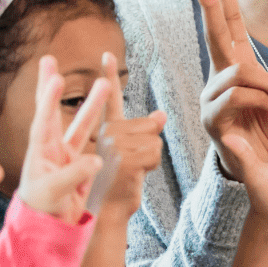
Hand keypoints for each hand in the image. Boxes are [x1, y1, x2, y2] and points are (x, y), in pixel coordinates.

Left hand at [16, 56, 107, 223]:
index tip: (53, 77)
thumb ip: (73, 175)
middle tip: (51, 59)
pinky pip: (95, 144)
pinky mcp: (80, 166)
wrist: (48, 230)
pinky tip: (118, 122)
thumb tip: (97, 160)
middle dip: (53, 86)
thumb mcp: (53, 193)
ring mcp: (66, 156)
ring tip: (105, 83)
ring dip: (93, 104)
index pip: (43, 119)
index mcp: (39, 151)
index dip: (48, 99)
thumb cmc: (42, 211)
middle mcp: (51, 148)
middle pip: (53, 111)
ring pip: (82, 124)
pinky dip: (105, 132)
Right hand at [91, 51, 165, 218]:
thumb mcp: (132, 156)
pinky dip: (151, 167)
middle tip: (130, 167)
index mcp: (106, 130)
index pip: (110, 99)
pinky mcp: (124, 157)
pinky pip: (155, 153)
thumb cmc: (118, 185)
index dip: (108, 75)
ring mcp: (114, 144)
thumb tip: (161, 114)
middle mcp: (106, 132)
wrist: (107, 213)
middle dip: (149, 147)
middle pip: (150, 126)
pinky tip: (134, 177)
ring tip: (131, 172)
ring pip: (155, 140)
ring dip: (151, 159)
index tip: (107, 53)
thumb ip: (143, 132)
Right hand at [192, 0, 267, 182]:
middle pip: (215, 33)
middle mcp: (220, 77)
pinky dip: (261, 101)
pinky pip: (237, 96)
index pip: (229, 24)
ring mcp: (212, 97)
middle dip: (210, 3)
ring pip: (239, 72)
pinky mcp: (212, 118)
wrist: (267, 171)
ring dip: (267, 86)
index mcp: (238, 66)